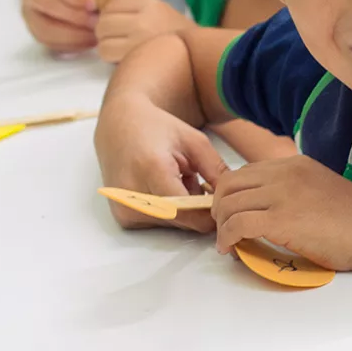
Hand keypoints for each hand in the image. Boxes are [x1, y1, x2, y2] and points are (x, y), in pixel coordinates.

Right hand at [22, 0, 99, 53]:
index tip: (94, 3)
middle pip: (47, 4)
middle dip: (75, 17)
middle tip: (97, 22)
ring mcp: (31, 12)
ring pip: (44, 28)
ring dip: (72, 36)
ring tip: (95, 36)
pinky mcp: (36, 29)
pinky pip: (48, 42)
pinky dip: (69, 46)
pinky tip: (88, 43)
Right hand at [93, 95, 229, 234]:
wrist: (118, 126)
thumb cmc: (157, 129)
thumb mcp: (194, 141)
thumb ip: (216, 171)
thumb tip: (233, 200)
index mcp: (152, 169)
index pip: (189, 212)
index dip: (211, 212)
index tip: (225, 202)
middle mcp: (133, 194)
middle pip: (183, 220)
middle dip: (198, 207)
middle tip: (200, 182)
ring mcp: (125, 208)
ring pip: (173, 224)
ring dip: (184, 208)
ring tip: (178, 181)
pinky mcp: (123, 217)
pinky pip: (159, 222)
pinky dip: (168, 210)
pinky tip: (163, 188)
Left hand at [95, 0, 190, 62]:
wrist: (200, 57)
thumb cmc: (176, 37)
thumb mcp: (160, 12)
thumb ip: (135, 10)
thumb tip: (101, 15)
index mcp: (151, 4)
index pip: (112, 4)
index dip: (107, 15)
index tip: (113, 24)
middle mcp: (144, 19)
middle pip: (103, 22)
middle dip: (103, 31)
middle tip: (113, 39)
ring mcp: (139, 38)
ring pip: (102, 39)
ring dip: (105, 45)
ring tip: (117, 49)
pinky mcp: (135, 56)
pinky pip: (107, 53)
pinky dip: (109, 57)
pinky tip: (120, 58)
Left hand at [210, 155, 351, 275]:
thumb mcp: (321, 191)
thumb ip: (294, 192)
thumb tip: (269, 208)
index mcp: (295, 164)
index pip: (245, 171)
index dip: (231, 193)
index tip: (229, 212)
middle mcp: (285, 172)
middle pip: (229, 183)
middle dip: (219, 206)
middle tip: (223, 227)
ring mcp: (282, 193)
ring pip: (229, 203)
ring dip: (221, 225)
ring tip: (227, 241)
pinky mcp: (281, 219)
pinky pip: (237, 224)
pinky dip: (226, 238)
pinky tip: (230, 249)